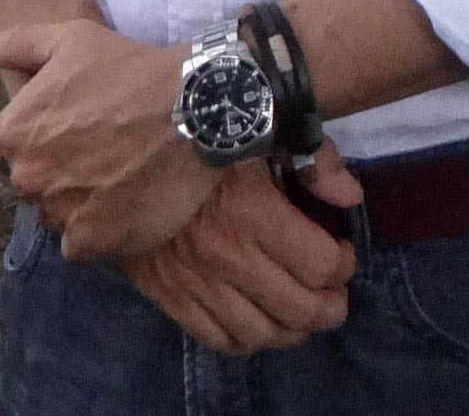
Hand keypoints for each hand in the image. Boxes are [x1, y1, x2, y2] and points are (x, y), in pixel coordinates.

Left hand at [0, 19, 212, 259]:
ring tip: (114, 173)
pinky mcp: (92, 241)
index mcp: (14, 131)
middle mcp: (28, 177)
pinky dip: (97, 229)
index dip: (28, 140)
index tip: (62, 132)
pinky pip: (81, 244)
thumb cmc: (131, 70)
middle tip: (94, 149)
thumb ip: (18, 43)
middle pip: (27, 184)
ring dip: (74, 201)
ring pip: (54, 214)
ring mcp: (59, 212)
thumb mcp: (73, 39)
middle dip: (51, 170)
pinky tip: (123, 201)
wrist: (194, 108)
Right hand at [121, 142, 363, 353]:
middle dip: (330, 305)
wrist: (117, 152)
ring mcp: (195, 283)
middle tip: (336, 291)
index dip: (344, 262)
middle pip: (299, 309)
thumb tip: (350, 195)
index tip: (343, 250)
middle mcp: (226, 256)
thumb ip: (312, 159)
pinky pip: (218, 339)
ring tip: (305, 311)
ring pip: (262, 334)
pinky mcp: (170, 297)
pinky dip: (248, 340)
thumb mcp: (258, 128)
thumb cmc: (197, 132)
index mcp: (251, 211)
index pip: (320, 263)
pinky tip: (261, 322)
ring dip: (294, 329)